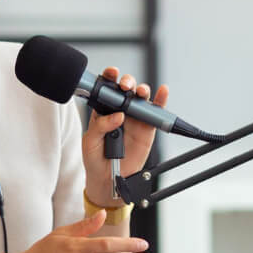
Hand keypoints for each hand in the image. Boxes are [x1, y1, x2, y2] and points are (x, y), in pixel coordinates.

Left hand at [81, 68, 166, 199]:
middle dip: (127, 82)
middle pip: (126, 89)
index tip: (111, 73)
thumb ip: (100, 125)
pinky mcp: (147, 128)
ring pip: (141, 97)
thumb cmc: (94, 159)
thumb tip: (118, 115)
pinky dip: (161, 100)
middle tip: (125, 87)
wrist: (108, 180)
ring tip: (140, 92)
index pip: (106, 89)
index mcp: (103, 110)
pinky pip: (155, 112)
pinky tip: (162, 91)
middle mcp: (120, 110)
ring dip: (142, 90)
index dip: (109, 77)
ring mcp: (134, 118)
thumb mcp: (90, 141)